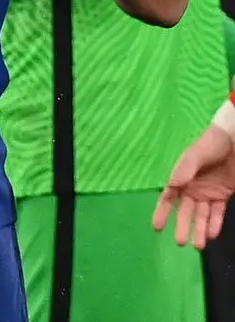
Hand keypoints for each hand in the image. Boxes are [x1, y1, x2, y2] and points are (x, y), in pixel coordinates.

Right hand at [153, 126, 234, 248]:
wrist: (234, 138)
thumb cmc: (212, 143)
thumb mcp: (196, 154)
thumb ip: (185, 169)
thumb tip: (172, 184)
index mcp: (182, 177)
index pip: (169, 198)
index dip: (162, 212)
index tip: (157, 227)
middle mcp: (193, 188)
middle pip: (186, 211)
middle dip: (182, 226)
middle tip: (181, 242)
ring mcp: (208, 193)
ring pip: (202, 215)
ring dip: (199, 230)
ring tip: (198, 246)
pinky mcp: (223, 195)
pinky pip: (218, 212)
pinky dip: (215, 223)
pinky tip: (212, 234)